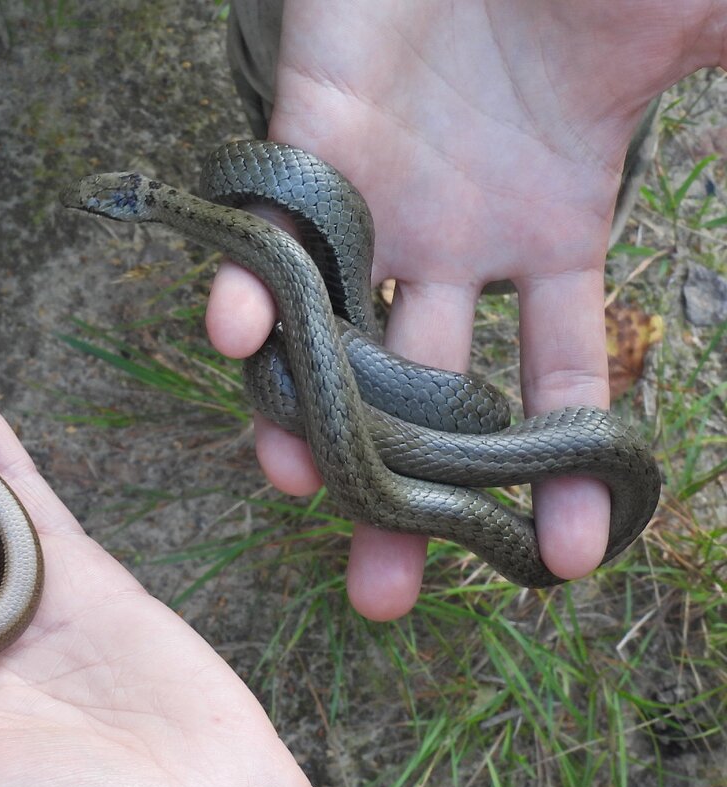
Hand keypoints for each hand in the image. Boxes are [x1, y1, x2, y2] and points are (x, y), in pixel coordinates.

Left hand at [209, 0, 721, 616]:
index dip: (565, 474)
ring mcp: (378, 206)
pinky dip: (251, 291)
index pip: (559, 384)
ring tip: (299, 483)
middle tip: (381, 593)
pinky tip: (241, 339)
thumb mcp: (690, 29)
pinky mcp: (307, 151)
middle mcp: (458, 244)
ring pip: (335, 345)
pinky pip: (271, 242)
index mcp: (551, 233)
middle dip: (409, 495)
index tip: (564, 561)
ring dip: (314, 418)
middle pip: (428, 400)